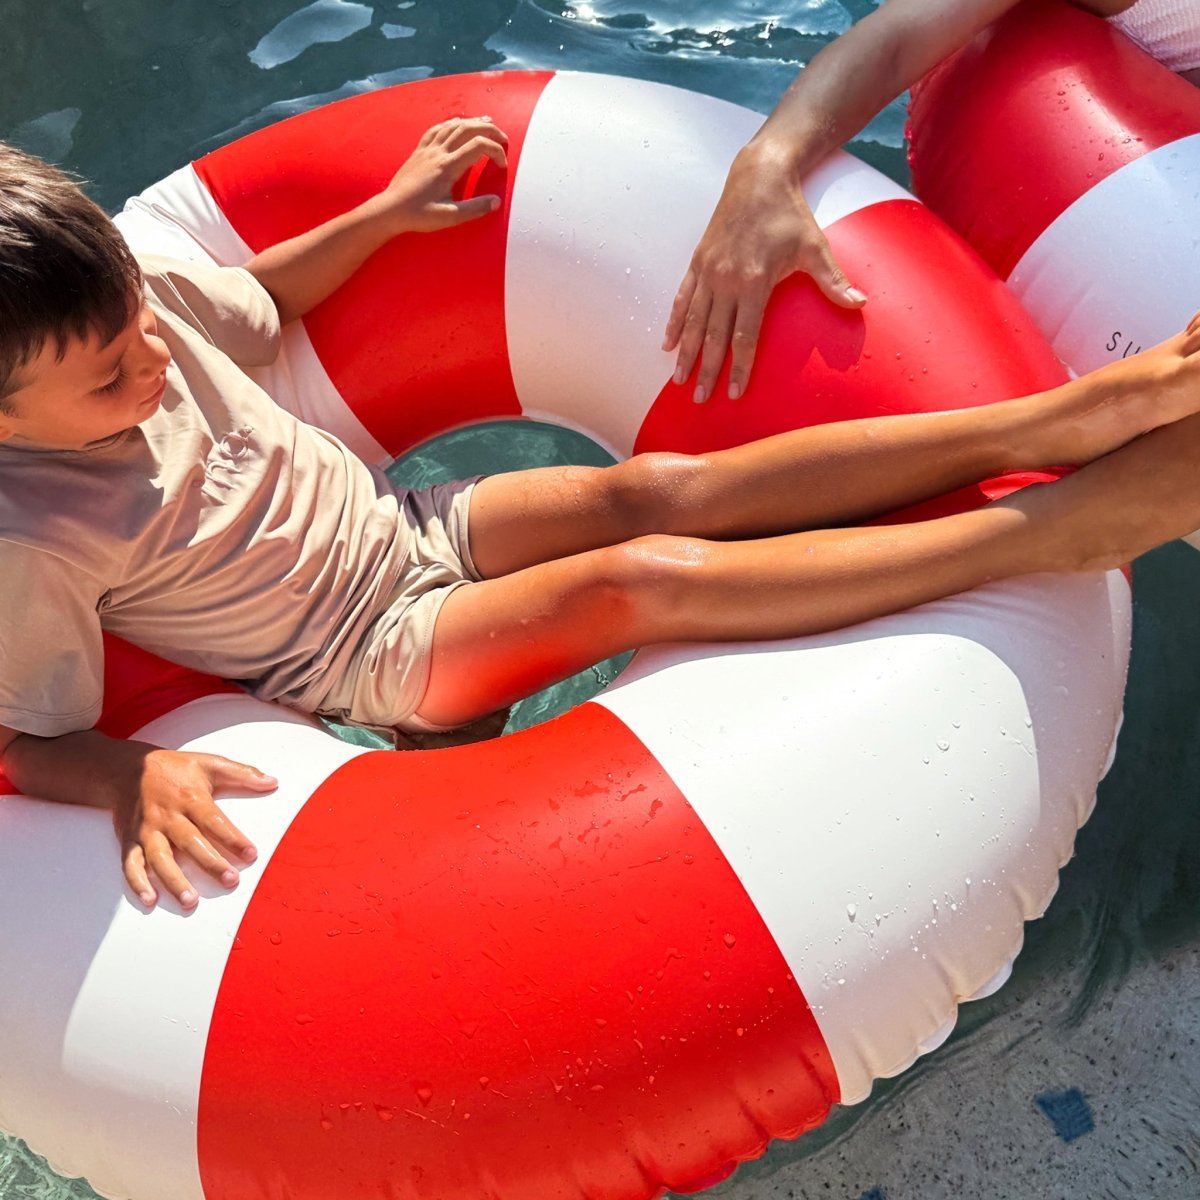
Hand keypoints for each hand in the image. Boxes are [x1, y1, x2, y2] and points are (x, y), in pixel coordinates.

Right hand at [111, 743, 276, 910]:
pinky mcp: (129, 840)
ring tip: (190, 901)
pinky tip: (150, 900)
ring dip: (174, 881)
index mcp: (190, 798)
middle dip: (210, 863)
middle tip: (230, 881)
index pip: (215, 821)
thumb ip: (242, 773)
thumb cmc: (173, 768)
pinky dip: (138, 883)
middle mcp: (168, 816)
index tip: (251, 854)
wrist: (124, 768)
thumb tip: (273, 782)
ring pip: (160, 858)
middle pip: (190, 843)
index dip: (233, 839)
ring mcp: (147, 830)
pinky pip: (130, 864)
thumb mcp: (209, 763)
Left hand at [378, 116, 508, 234]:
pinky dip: (451, 123)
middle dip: (490, 129)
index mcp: (448, 167)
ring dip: (473, 122)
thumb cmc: (418, 215)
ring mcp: (427, 149)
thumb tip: (496, 201)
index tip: (502, 166)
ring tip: (487, 123)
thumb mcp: (449, 217)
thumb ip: (474, 209)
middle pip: (468, 128)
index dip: (496, 151)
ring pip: (453, 125)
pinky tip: (457, 124)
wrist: (390, 209)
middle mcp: (438, 153)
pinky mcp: (419, 151)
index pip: (479, 146)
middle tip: (503, 137)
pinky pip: (436, 129)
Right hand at [663, 139, 866, 402]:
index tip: (734, 393)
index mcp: (754, 281)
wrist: (759, 175)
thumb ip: (834, 280)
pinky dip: (674, 322)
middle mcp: (725, 280)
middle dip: (706, 370)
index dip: (739, 368)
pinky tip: (667, 343)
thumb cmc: (790, 213)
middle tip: (699, 400)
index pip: (745, 336)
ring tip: (678, 381)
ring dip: (685, 353)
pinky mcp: (698, 262)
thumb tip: (861, 304)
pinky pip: (682, 298)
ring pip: (693, 321)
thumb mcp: (815, 246)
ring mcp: (708, 271)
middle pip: (713, 336)